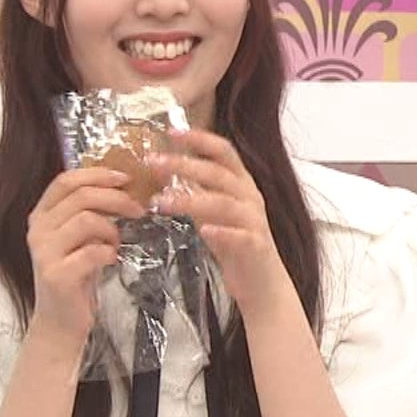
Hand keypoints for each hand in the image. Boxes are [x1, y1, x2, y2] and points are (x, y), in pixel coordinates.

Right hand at [26, 169, 144, 346]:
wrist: (61, 320)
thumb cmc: (77, 273)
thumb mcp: (81, 237)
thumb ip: (90, 211)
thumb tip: (124, 185)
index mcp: (42, 215)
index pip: (66, 180)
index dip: (97, 174)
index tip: (125, 178)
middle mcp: (37, 230)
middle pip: (81, 196)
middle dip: (117, 199)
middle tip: (138, 209)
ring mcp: (44, 253)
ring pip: (86, 220)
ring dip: (112, 229)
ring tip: (116, 243)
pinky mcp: (56, 275)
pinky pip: (92, 252)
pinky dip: (110, 253)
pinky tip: (111, 260)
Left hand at [150, 129, 296, 317]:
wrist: (264, 284)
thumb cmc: (237, 246)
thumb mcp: (215, 211)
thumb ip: (198, 190)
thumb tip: (169, 168)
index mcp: (242, 184)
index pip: (224, 151)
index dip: (199, 139)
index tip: (171, 132)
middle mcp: (250, 197)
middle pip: (218, 172)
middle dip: (183, 165)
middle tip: (152, 162)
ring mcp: (255, 221)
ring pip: (223, 202)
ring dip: (190, 199)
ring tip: (160, 202)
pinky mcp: (255, 246)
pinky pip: (238, 235)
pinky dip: (220, 231)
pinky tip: (203, 230)